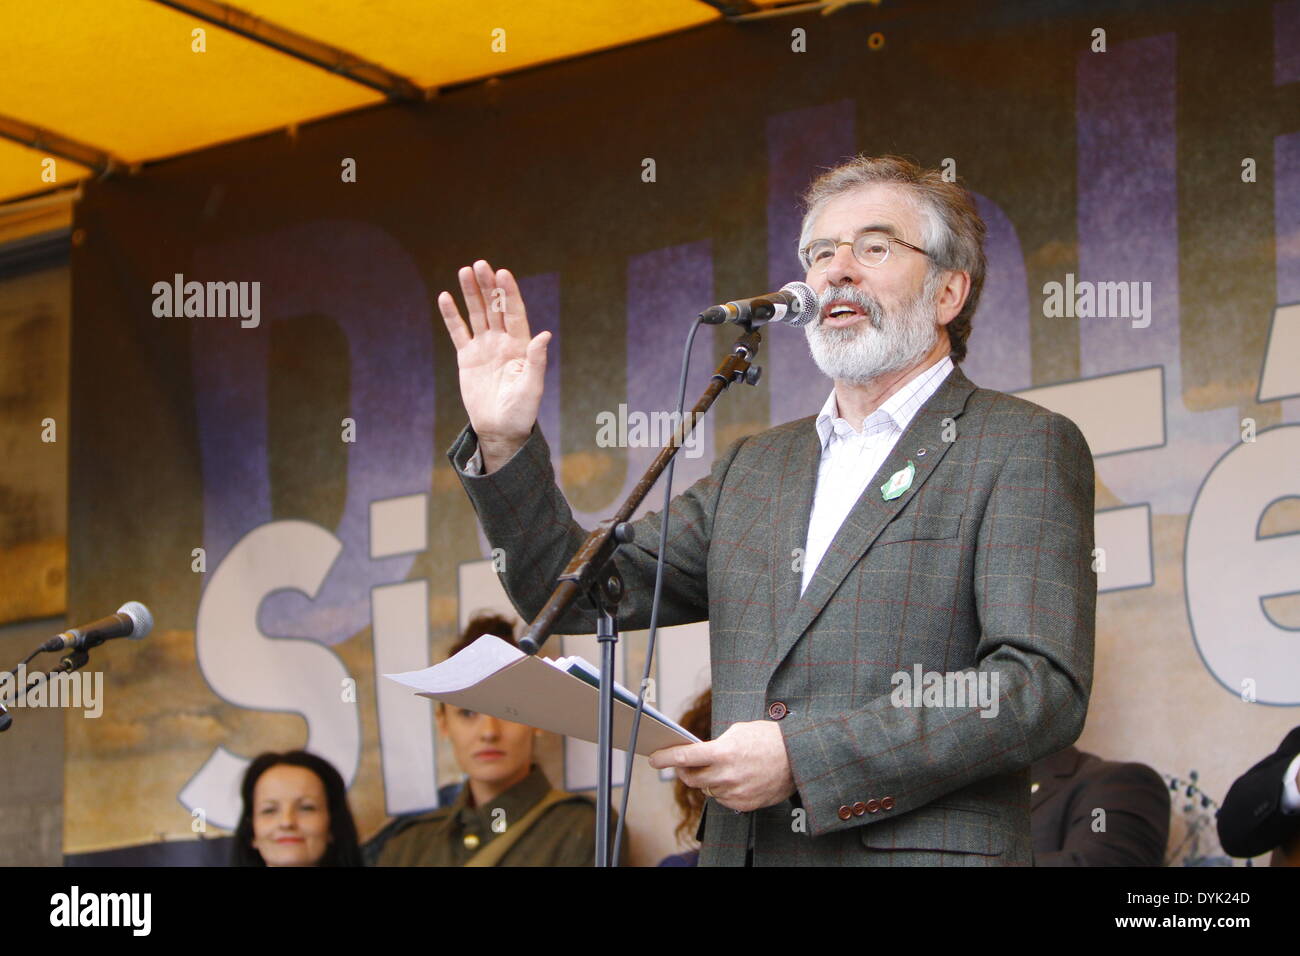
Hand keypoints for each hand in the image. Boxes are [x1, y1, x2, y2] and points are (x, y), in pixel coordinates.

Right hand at [439, 260, 550, 470]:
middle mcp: (503, 341)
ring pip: (476, 314)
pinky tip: (445, 297)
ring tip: (464, 271)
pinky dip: (452, 315)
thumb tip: (545, 335)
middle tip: (480, 264)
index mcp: (521, 345)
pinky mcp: (467, 357)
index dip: (509, 293)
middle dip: (488, 286)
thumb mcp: (532, 387)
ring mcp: (484, 347)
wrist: (500, 429)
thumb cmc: (521, 411)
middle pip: (494, 307)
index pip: (514, 312)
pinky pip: (458, 332)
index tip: (502, 273)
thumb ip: (536, 360)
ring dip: (471, 293)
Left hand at [649, 720, 796, 812]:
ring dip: (707, 780)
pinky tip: (734, 779)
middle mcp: (726, 774)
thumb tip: (699, 753)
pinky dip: (722, 790)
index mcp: (723, 752)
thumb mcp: (738, 731)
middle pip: (691, 778)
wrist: (797, 759)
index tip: (654, 759)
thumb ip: (716, 744)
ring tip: (720, 768)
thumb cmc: (769, 739)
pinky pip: (722, 799)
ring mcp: (735, 792)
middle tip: (682, 764)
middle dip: (683, 771)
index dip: (665, 758)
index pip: (684, 758)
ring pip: (707, 789)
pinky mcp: (743, 804)